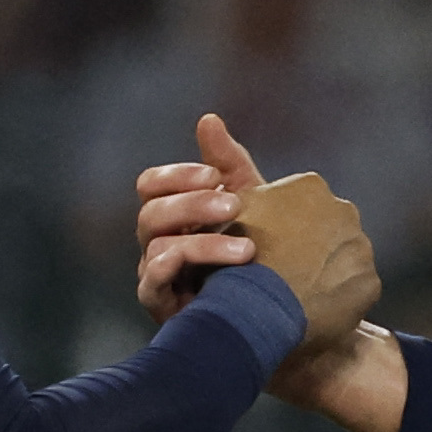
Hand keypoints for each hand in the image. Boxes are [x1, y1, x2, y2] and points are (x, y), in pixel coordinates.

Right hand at [136, 113, 267, 324]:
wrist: (280, 312)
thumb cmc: (260, 254)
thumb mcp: (251, 204)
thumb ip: (228, 163)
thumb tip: (208, 119)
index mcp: (175, 214)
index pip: (152, 185)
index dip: (177, 176)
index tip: (215, 175)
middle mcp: (159, 242)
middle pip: (152, 212)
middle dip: (192, 205)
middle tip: (234, 206)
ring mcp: (157, 276)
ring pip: (157, 248)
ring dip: (202, 244)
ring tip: (247, 250)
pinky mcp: (163, 308)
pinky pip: (151, 285)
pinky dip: (173, 272)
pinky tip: (206, 273)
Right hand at [231, 171, 382, 349]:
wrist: (256, 309)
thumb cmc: (235, 258)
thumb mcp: (231, 212)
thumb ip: (247, 189)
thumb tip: (229, 160)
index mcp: (309, 186)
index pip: (302, 202)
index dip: (284, 226)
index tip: (270, 245)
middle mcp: (343, 209)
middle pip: (328, 227)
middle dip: (311, 245)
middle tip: (285, 271)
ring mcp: (361, 246)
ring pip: (345, 258)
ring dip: (327, 271)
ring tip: (298, 294)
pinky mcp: (370, 282)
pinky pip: (355, 290)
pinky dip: (339, 300)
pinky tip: (315, 310)